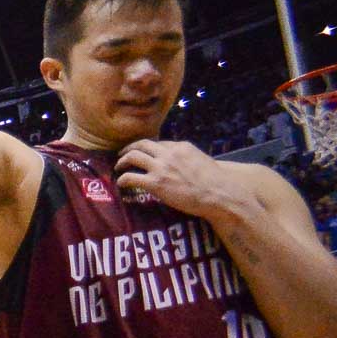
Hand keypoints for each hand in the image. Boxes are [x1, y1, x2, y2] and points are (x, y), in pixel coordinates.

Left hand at [114, 140, 255, 221]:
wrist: (218, 193)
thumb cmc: (215, 182)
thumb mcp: (201, 161)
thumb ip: (187, 158)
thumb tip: (181, 164)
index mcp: (181, 146)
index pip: (159, 143)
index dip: (148, 149)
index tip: (143, 154)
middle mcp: (169, 153)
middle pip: (142, 144)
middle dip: (129, 148)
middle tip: (123, 154)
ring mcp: (161, 167)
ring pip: (133, 156)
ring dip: (122, 161)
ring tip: (118, 167)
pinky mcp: (155, 182)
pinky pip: (130, 177)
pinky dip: (123, 179)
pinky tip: (121, 184)